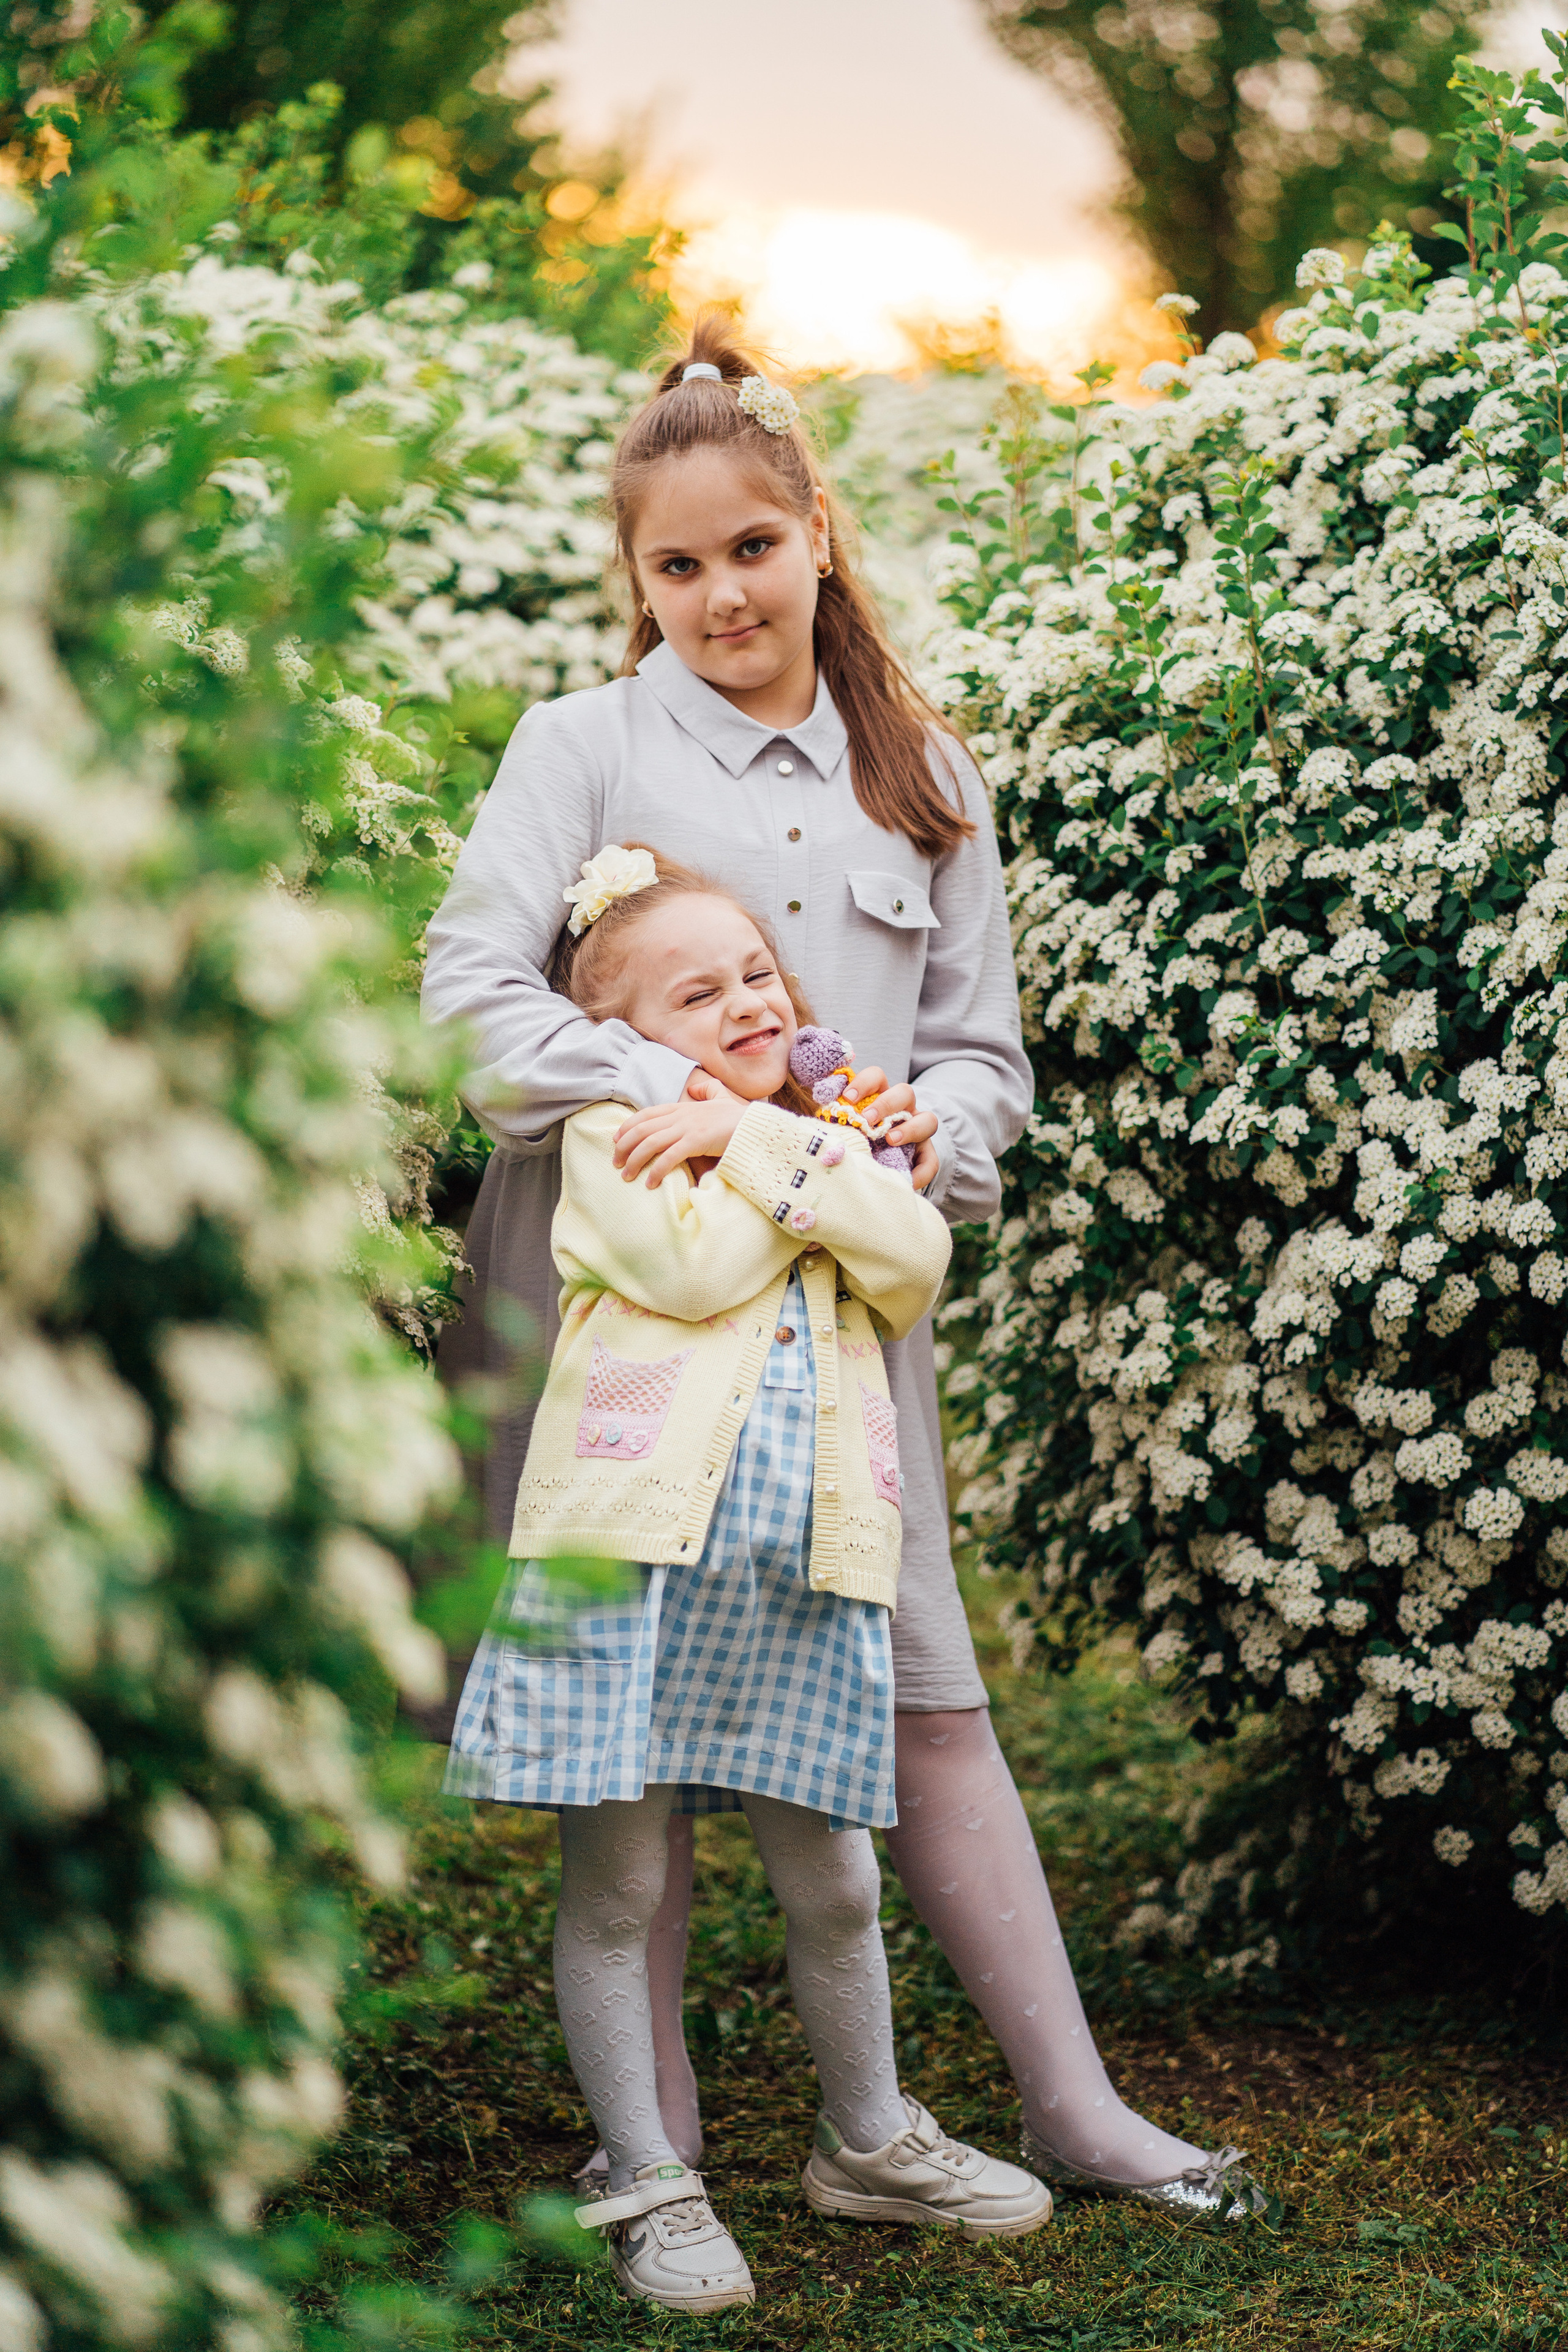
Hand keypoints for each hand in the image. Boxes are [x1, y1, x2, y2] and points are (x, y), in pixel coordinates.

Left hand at [614, 1087, 746, 1188]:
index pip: (646, 1114)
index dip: (627, 1127)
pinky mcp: (696, 1142)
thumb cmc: (739, 1117)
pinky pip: (668, 1157)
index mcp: (682, 1107)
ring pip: (650, 1143)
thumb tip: (694, 1088)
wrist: (756, 1127)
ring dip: (634, 1161)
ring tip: (627, 1176)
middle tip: (616, 1163)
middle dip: (624, 1147)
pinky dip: (656, 1170)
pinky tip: (650, 1183)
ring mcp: (687, 1128)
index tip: (616, 1141)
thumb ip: (708, 1090)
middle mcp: (681, 1116)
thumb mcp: (722, 1098)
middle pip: (642, 1130)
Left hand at [841, 1068, 940, 1192]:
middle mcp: (901, 1109)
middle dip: (886, 1104)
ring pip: (927, 1120)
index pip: (877, 1077)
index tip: (847, 1098)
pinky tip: (907, 1181)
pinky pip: (931, 1160)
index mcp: (878, 1096)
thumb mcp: (842, 1128)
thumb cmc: (850, 1141)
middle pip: (905, 1092)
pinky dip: (921, 1172)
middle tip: (867, 1120)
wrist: (866, 1165)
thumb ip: (835, 1121)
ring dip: (910, 1129)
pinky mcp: (925, 1153)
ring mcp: (916, 1129)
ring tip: (890, 1140)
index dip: (864, 1083)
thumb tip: (821, 1120)